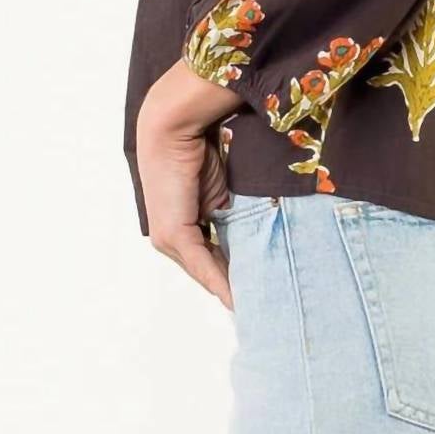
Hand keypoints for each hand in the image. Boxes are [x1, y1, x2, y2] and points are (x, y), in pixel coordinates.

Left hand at [136, 58, 243, 309]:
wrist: (175, 127)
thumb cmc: (201, 148)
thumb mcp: (223, 192)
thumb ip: (233, 217)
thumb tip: (260, 236)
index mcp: (184, 227)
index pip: (212, 259)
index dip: (235, 276)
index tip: (261, 290)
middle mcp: (172, 238)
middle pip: (210, 271)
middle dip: (236, 288)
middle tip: (265, 305)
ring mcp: (169, 238)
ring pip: (206, 273)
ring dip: (232, 290)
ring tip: (259, 306)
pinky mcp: (173, 234)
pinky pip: (202, 264)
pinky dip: (221, 283)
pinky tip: (238, 299)